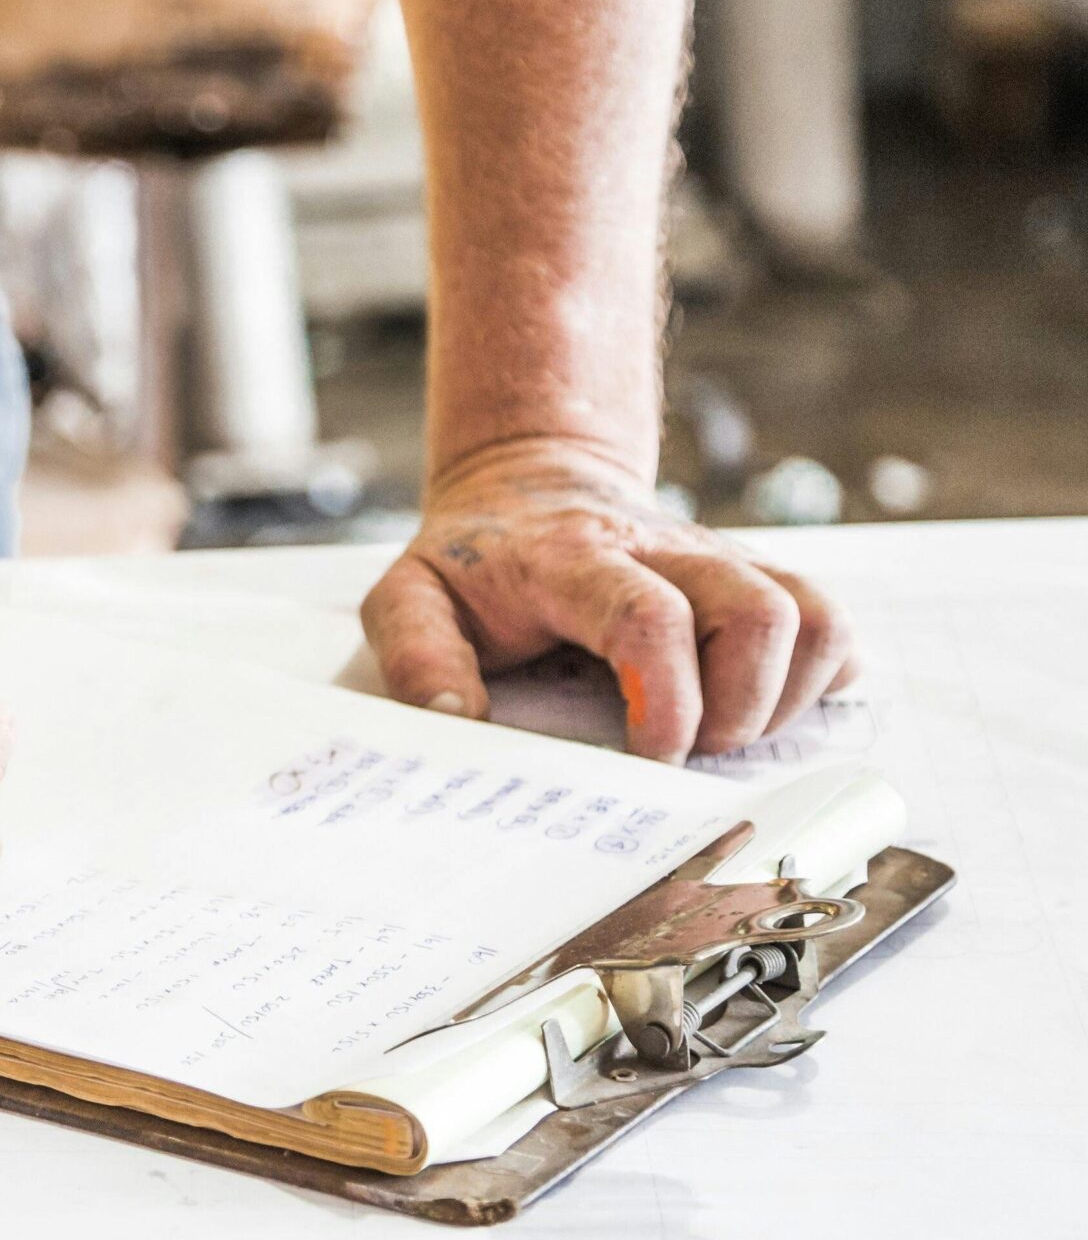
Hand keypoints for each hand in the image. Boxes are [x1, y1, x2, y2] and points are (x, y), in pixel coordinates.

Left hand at [360, 439, 858, 762]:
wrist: (529, 483)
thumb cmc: (474, 561)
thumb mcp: (409, 595)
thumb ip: (417, 655)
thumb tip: (455, 719)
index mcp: (574, 559)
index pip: (649, 616)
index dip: (669, 698)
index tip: (653, 757)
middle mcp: (666, 551)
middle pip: (759, 611)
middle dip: (741, 709)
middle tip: (688, 753)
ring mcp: (722, 560)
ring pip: (815, 615)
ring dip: (786, 698)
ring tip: (724, 733)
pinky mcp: (758, 578)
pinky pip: (830, 625)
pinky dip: (817, 678)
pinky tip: (758, 706)